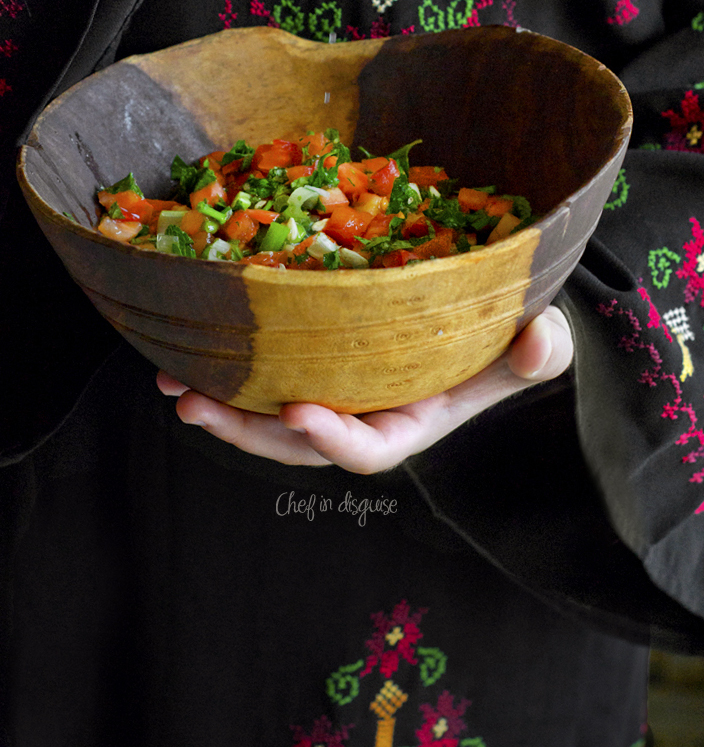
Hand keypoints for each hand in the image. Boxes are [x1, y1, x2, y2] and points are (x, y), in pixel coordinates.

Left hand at [157, 305, 572, 473]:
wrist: (487, 321)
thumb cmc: (513, 338)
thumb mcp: (538, 345)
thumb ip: (541, 353)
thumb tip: (539, 338)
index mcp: (412, 420)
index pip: (370, 449)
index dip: (334, 438)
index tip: (299, 412)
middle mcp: (365, 415)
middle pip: (298, 443)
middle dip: (246, 431)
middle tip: (196, 402)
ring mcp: (337, 391)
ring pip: (270, 414)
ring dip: (221, 404)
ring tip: (173, 381)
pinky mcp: (315, 361)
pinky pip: (268, 375)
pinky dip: (230, 370)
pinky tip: (190, 346)